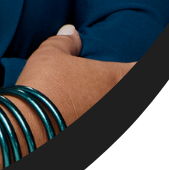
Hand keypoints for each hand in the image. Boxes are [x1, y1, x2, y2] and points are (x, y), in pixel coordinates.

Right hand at [0, 25, 134, 169]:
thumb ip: (66, 41)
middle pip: (129, 89)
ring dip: (108, 98)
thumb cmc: (44, 85)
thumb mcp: (50, 53)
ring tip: (96, 94)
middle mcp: (115, 101)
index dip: (135, 64)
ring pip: (115, 107)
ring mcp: (107, 122)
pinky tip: (83, 111)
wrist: (30, 124)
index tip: (132, 61)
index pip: (138, 68)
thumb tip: (71, 31)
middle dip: (121, 81)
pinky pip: (104, 123)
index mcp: (112, 78)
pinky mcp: (96, 138)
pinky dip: (93, 112)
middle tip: (113, 76)